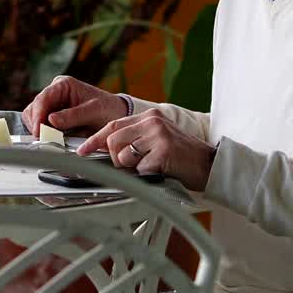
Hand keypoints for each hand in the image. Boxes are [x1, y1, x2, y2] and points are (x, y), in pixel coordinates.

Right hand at [21, 75, 127, 136]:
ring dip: (39, 130)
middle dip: (37, 125)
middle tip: (44, 139)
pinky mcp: (53, 118)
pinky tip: (53, 139)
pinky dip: (44, 134)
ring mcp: (53, 105)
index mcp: (63, 85)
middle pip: (34, 109)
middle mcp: (55, 93)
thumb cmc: (108, 108)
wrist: (116, 116)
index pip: (43, 98)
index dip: (38, 115)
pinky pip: (40, 126)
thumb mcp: (94, 111)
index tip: (39, 131)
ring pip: (34, 118)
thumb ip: (72, 115)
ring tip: (51, 140)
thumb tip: (51, 119)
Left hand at [76, 109, 217, 190]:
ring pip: (124, 156)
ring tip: (151, 168)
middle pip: (113, 141)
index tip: (82, 150)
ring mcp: (158, 134)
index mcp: (148, 117)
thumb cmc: (181, 158)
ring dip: (132, 169)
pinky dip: (147, 176)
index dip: (95, 139)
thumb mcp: (156, 140)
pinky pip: (140, 169)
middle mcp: (152, 121)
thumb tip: (107, 151)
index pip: (112, 125)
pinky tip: (162, 171)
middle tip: (134, 167)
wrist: (210, 165)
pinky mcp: (164, 150)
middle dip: (117, 160)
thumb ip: (135, 140)